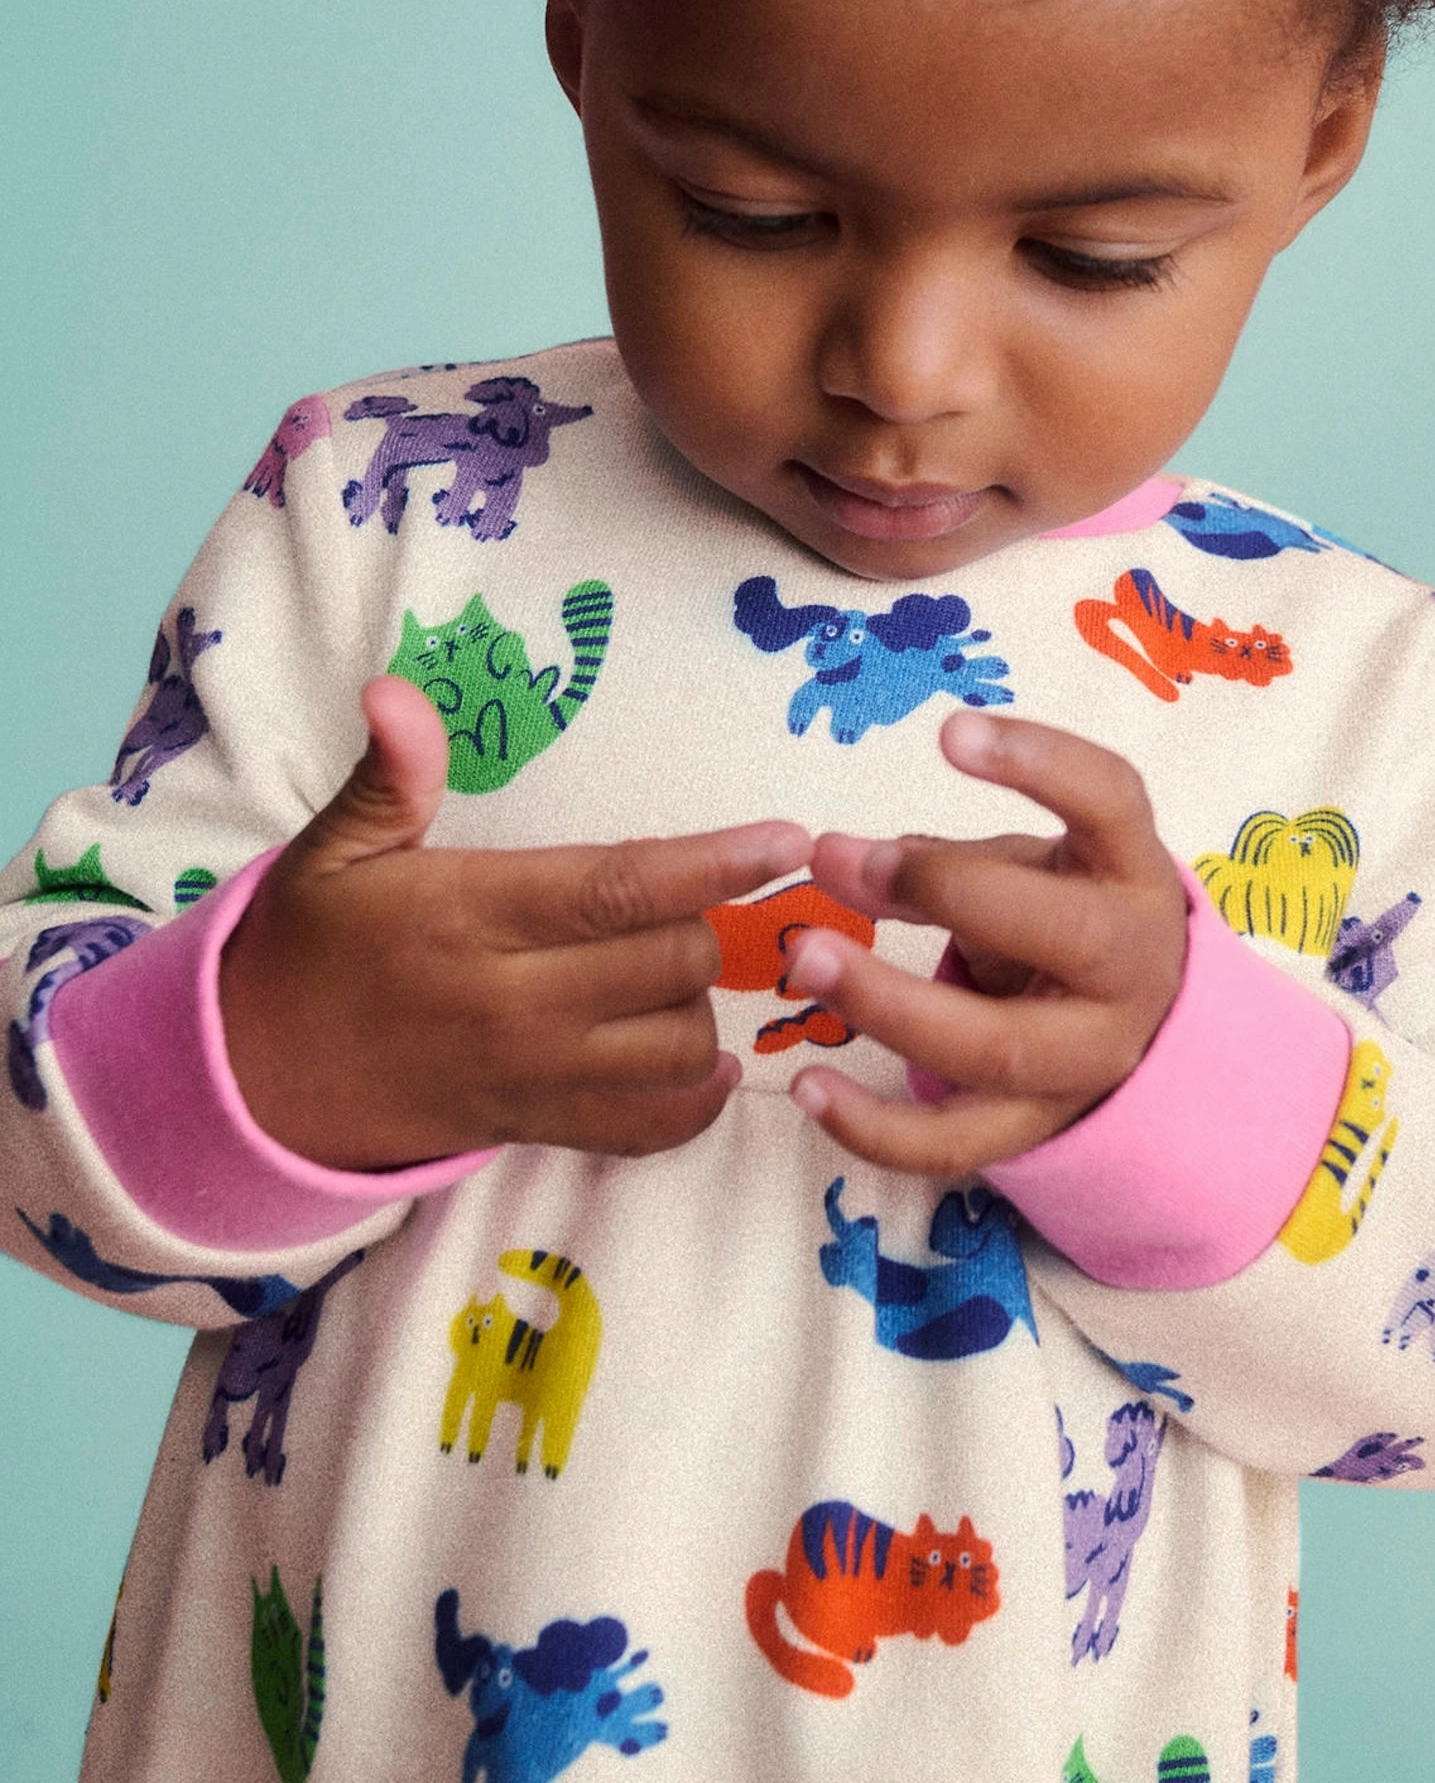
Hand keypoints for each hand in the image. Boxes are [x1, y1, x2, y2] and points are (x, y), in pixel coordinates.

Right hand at [219, 676, 808, 1169]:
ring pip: (680, 1046)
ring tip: (670, 972)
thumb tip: (394, 691)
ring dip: (700, 1005)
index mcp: (472, 917)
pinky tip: (700, 1058)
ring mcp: (532, 1077)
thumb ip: (389, 775)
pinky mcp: (539, 1130)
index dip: (715, 864)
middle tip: (683, 901)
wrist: (261, 1080)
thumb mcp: (335, 850)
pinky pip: (653, 1130)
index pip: (620, 889)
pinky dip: (696, 1098)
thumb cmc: (317, 945)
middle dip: (705, 925)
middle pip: (673, 964)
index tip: (787, 838)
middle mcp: (513, 1003)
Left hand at [786, 710, 1187, 1176]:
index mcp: (1133, 875)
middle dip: (948, 893)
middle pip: (1062, 933)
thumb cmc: (1064, 916)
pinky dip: (875, 1128)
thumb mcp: (1026, 868)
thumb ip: (939, 859)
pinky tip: (807, 1087)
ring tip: (810, 960)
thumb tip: (832, 855)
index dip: (1039, 763)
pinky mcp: (1038, 1129)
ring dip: (892, 1005)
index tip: (951, 732)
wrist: (1138, 1030)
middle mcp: (1130, 968)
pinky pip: (955, 1145)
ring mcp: (1090, 1061)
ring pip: (997, 1049)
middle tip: (844, 862)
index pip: (1110, 800)